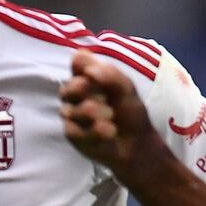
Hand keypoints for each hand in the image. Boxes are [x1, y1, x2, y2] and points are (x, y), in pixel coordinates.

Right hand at [60, 51, 164, 175]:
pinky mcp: (72, 134)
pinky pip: (73, 130)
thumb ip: (111, 75)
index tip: (97, 74)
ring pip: (69, 110)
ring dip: (93, 113)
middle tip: (107, 99)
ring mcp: (72, 114)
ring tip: (111, 118)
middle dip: (88, 92)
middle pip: (69, 87)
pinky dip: (94, 131)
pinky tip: (109, 132)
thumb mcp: (127, 90)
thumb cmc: (130, 112)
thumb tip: (89, 70)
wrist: (136, 143)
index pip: (78, 62)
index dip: (86, 66)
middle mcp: (75, 93)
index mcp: (89, 77)